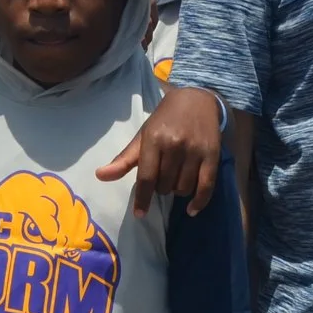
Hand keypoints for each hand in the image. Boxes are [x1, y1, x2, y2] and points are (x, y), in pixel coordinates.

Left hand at [95, 85, 221, 215]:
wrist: (198, 98)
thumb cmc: (166, 119)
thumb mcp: (144, 135)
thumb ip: (124, 159)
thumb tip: (100, 176)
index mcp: (153, 139)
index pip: (146, 177)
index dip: (142, 198)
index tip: (139, 214)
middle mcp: (174, 145)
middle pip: (164, 186)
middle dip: (161, 187)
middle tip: (163, 174)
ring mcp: (195, 150)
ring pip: (183, 188)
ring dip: (177, 190)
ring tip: (176, 177)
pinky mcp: (212, 155)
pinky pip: (206, 187)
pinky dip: (198, 202)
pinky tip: (192, 209)